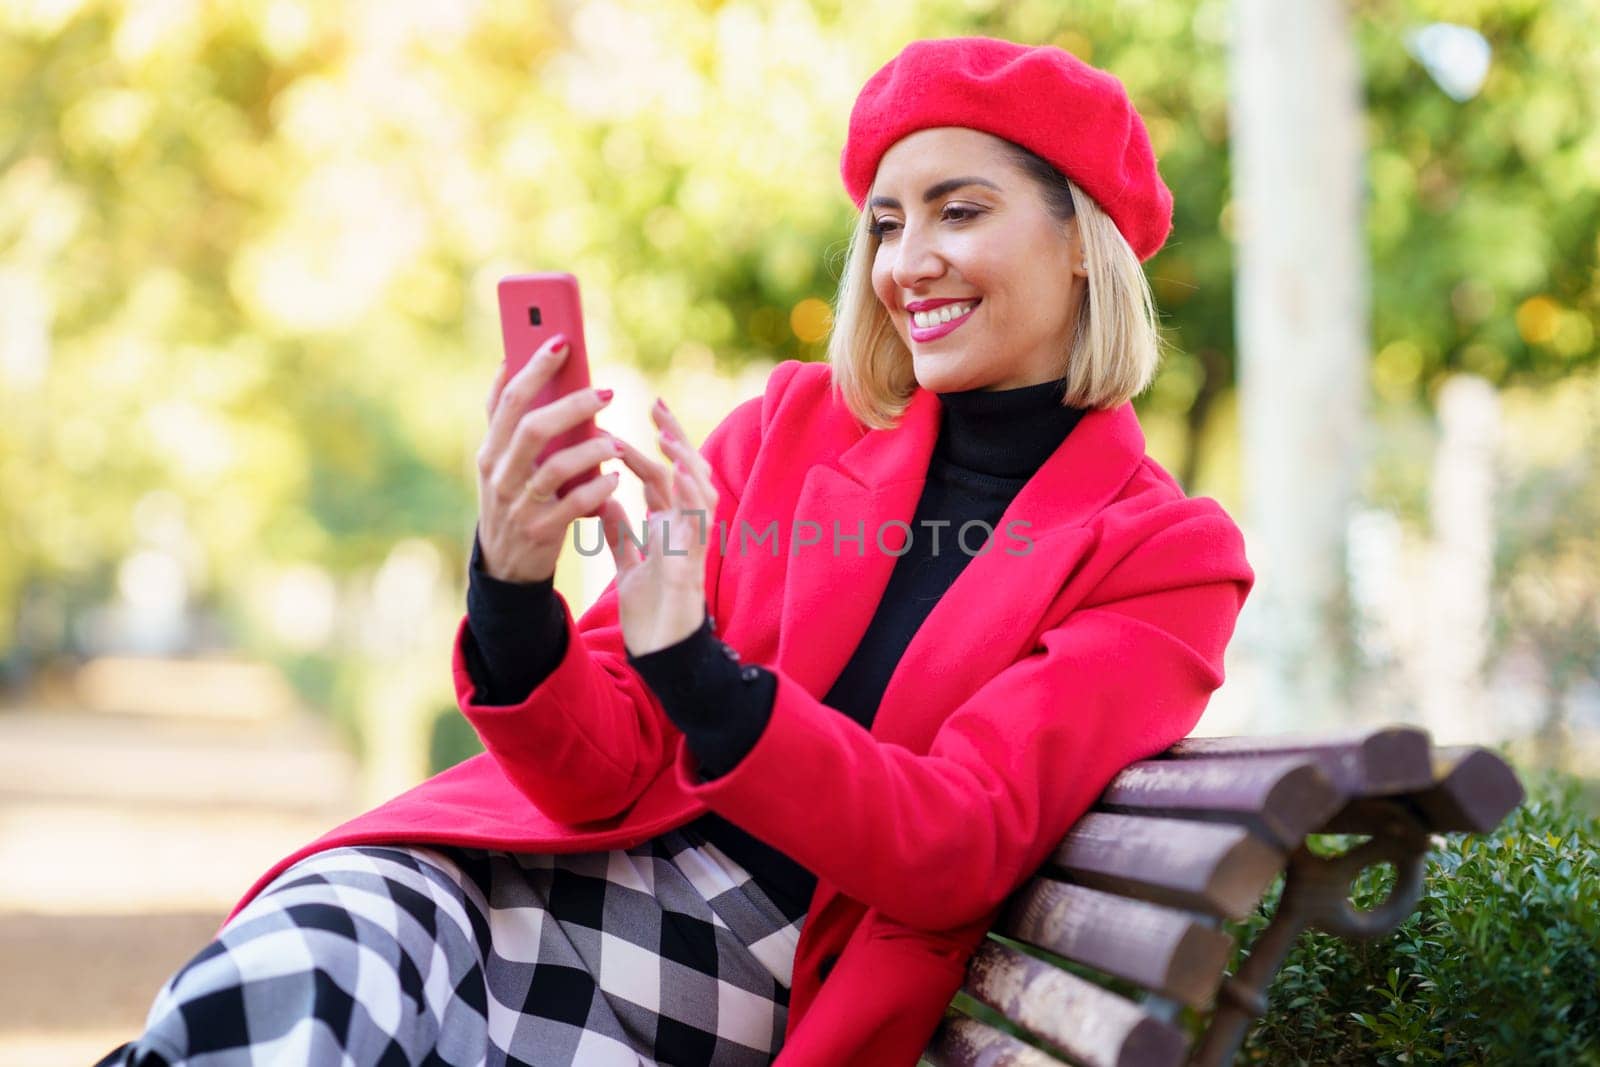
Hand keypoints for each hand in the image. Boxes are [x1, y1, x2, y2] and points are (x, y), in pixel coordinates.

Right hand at [475, 332, 622, 583]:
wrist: (507, 564)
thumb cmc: (516, 498)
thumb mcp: (506, 462)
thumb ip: (518, 425)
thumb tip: (530, 367)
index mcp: (490, 448)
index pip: (507, 399)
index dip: (533, 368)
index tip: (562, 341)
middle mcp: (499, 473)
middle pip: (533, 426)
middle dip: (571, 405)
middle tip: (606, 392)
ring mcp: (518, 504)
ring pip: (555, 466)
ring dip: (591, 449)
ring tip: (614, 441)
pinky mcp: (540, 530)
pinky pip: (574, 503)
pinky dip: (598, 488)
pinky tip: (614, 477)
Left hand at [598, 398, 721, 655]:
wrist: (663, 656)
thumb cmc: (652, 615)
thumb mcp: (628, 566)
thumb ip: (620, 534)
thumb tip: (604, 500)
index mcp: (669, 528)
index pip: (662, 477)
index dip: (652, 447)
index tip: (643, 414)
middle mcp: (685, 530)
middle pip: (686, 474)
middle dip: (675, 439)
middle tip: (657, 406)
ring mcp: (693, 544)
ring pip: (700, 492)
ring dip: (686, 462)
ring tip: (667, 433)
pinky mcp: (694, 563)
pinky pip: (698, 523)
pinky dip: (691, 495)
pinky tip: (681, 473)